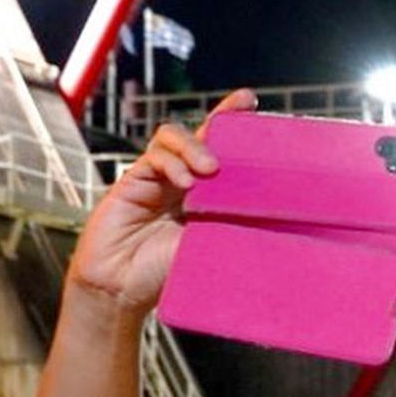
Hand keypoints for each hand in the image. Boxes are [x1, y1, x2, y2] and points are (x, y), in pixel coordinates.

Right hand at [68, 88, 256, 311]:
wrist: (122, 290)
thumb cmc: (166, 275)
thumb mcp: (212, 248)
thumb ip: (231, 224)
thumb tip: (272, 213)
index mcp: (208, 198)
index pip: (228, 157)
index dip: (240, 131)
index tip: (258, 110)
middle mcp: (185, 182)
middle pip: (204, 136)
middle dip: (224, 116)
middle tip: (244, 106)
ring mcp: (158, 178)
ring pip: (176, 137)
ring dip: (195, 147)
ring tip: (210, 170)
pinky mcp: (134, 180)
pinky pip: (155, 157)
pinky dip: (172, 163)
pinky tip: (183, 182)